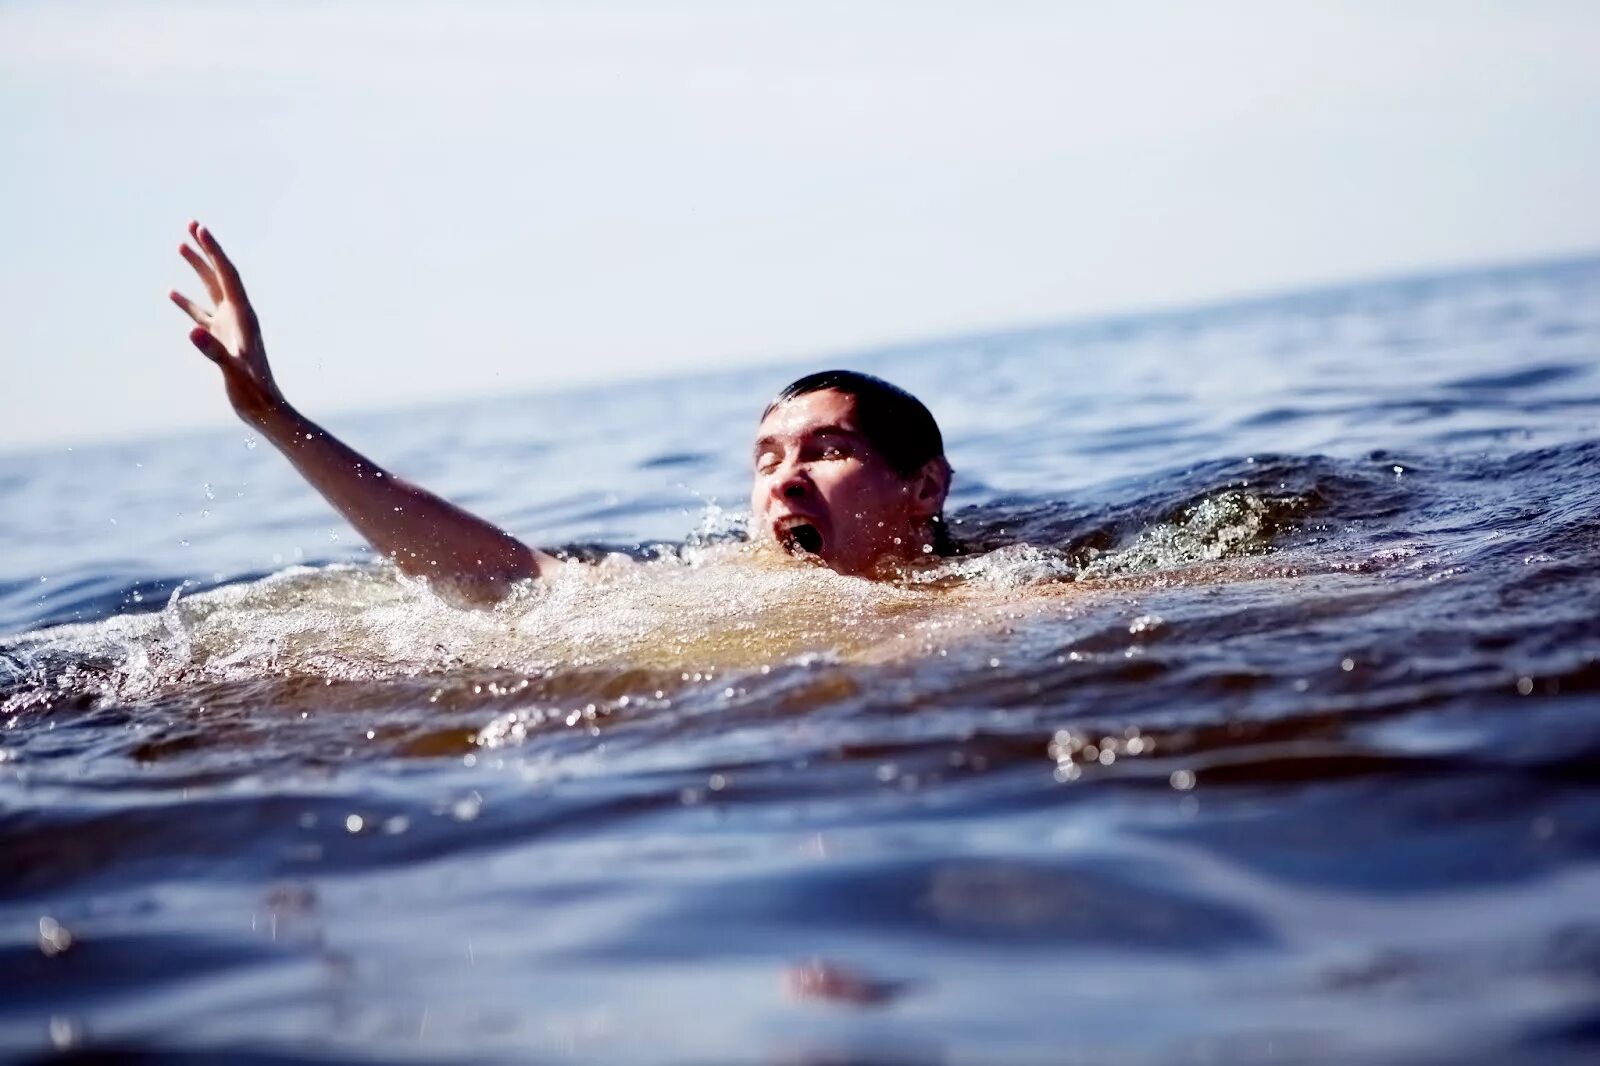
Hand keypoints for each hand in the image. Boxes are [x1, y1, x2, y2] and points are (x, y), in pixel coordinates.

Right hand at [169, 221, 283, 421]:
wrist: (265, 410)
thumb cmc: (254, 394)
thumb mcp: (234, 373)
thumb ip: (214, 352)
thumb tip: (192, 330)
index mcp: (244, 317)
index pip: (227, 275)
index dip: (213, 251)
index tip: (199, 228)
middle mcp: (238, 317)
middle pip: (220, 275)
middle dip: (206, 250)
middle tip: (191, 224)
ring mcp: (229, 328)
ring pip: (211, 290)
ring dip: (197, 268)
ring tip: (180, 246)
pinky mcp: (221, 341)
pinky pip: (201, 314)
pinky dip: (187, 301)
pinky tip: (172, 293)